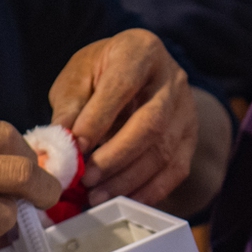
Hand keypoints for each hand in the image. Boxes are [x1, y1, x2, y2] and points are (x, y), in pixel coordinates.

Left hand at [49, 29, 196, 205]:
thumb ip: (69, 107)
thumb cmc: (101, 73)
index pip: (123, 84)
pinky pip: (176, 170)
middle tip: (87, 179)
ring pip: (164, 151)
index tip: (77, 146)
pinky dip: (149, 190)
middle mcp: (172, 78)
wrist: (139, 74)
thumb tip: (59, 145)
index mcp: (141, 51)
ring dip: (128, 179)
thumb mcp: (79, 77)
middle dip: (116, 156)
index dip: (100, 117)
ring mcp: (187, 110)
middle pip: (151, 122)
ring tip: (97, 196)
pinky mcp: (191, 137)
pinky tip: (124, 200)